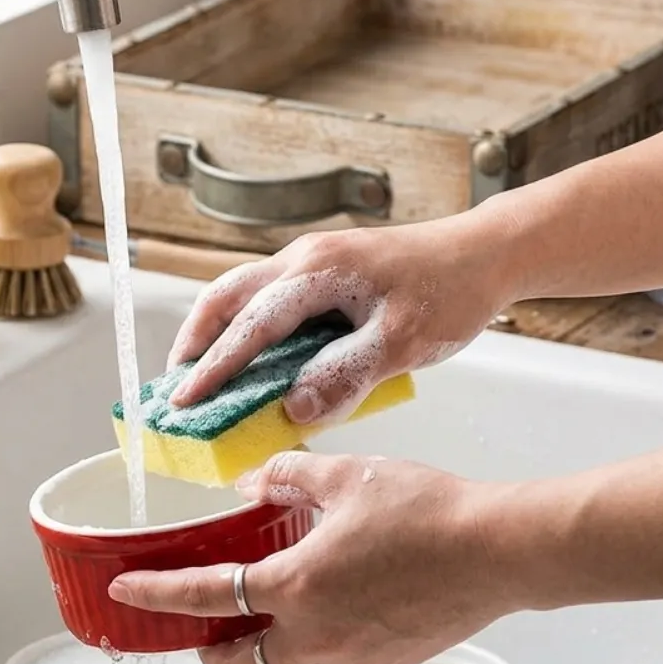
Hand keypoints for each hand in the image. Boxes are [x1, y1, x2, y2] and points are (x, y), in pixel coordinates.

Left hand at [107, 451, 518, 663]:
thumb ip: (288, 478)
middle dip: (208, 652)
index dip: (157, 595)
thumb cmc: (430, 512)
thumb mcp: (348, 477)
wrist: (502, 552)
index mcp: (295, 587)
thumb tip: (253, 486)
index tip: (126, 592)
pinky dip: (313, 641)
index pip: (204, 596)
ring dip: (264, 644)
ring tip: (273, 605)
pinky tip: (335, 604)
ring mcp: (351, 658)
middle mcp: (315, 635)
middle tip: (203, 625)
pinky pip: (330, 661)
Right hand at [166, 215, 515, 422]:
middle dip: (194, 340)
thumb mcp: (401, 343)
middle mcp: (304, 258)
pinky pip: (268, 295)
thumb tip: (294, 409)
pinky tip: (252, 354)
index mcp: (316, 272)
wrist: (486, 254)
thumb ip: (345, 376)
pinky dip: (245, 323)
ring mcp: (312, 259)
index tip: (185, 401)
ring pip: (243, 291)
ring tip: (200, 371)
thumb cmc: (449, 291)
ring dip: (216, 329)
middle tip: (176, 385)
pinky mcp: (326, 269)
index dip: (215, 366)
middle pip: (226, 296)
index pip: (249, 324)